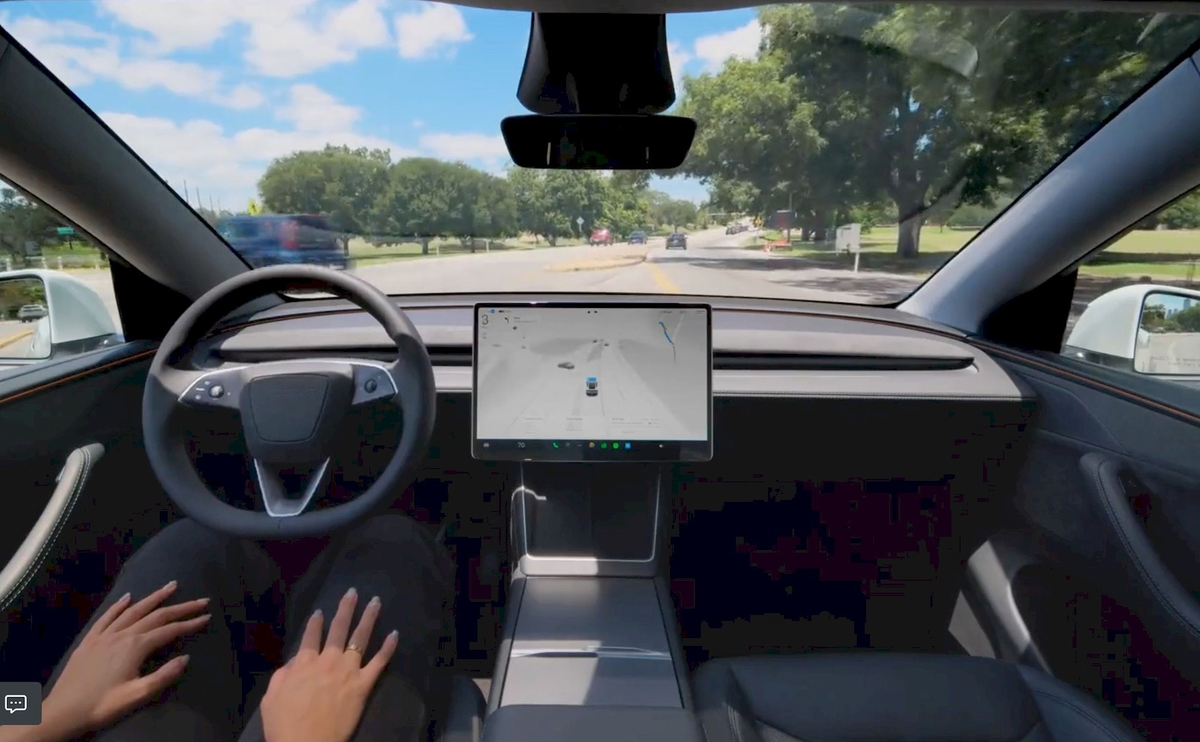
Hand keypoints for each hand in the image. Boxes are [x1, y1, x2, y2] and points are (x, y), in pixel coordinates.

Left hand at [32, 581, 209, 741]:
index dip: (190, 623)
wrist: (62, 712)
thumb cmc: (102, 706)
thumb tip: (186, 658)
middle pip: (156, 616)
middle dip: (180, 607)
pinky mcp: (90, 640)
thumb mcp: (137, 696)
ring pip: (133, 610)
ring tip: (170, 586)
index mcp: (135, 647)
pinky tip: (128, 597)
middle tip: (200, 599)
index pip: (169, 630)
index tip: (207, 616)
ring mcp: (104, 635)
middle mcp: (122, 634)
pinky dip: (119, 605)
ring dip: (154, 598)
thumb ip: (163, 676)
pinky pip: (107, 617)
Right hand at [260, 588, 398, 741]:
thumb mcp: (271, 697)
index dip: (315, 623)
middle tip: (353, 592)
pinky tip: (395, 633)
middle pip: (338, 629)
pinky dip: (388, 647)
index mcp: (303, 663)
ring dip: (369, 618)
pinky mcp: (363, 684)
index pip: (310, 636)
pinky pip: (379, 662)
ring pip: (361, 637)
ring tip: (376, 602)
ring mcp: (348, 671)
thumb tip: (295, 661)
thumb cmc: (284, 725)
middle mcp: (328, 661)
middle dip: (346, 608)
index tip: (320, 611)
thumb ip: (283, 675)